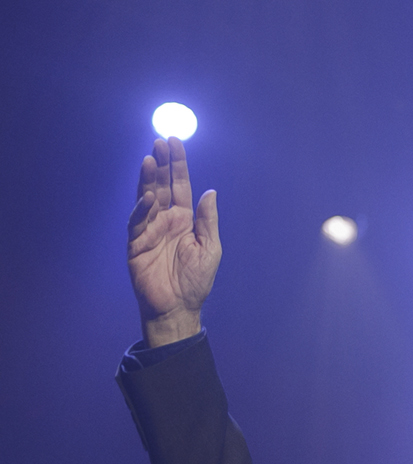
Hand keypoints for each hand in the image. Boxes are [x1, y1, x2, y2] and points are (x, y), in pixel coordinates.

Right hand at [127, 137, 220, 346]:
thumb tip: (210, 192)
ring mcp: (149, 229)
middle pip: (162, 185)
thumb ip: (207, 220)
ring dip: (148, 179)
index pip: (180, 186)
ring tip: (150, 159)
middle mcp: (165, 219)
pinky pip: (138, 222)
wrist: (178, 307)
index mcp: (184, 219)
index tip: (175, 142)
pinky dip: (142, 209)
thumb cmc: (196, 280)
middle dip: (162, 164)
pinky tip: (149, 197)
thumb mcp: (210, 247)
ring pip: (147, 197)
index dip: (177, 165)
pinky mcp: (136, 243)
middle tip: (161, 141)